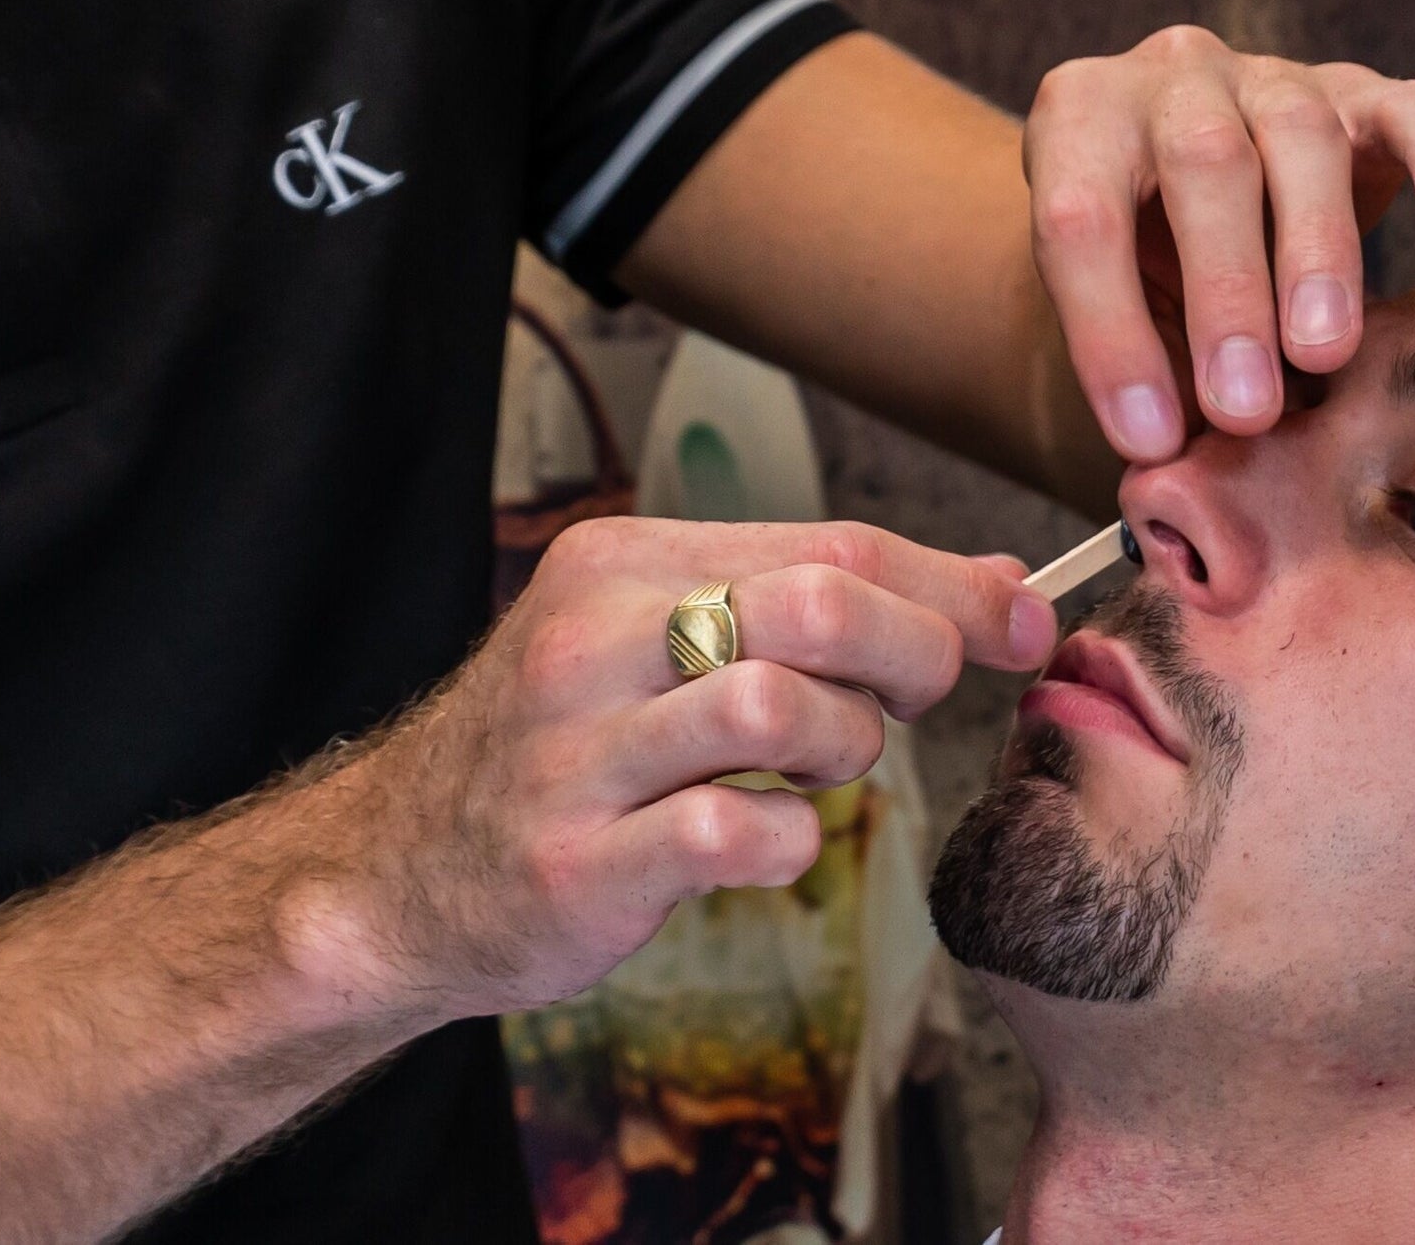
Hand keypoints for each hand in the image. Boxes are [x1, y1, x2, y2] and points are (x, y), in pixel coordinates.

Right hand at [321, 518, 1047, 1022]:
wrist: (394, 875)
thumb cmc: (560, 754)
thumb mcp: (657, 641)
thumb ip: (804, 606)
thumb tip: (992, 586)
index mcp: (622, 563)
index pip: (830, 540)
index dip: (951, 583)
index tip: (1020, 621)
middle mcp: (593, 640)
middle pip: (818, 601)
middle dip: (915, 651)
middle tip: (919, 701)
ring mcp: (580, 752)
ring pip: (780, 707)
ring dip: (844, 748)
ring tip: (816, 773)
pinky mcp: (579, 861)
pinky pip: (732, 835)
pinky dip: (786, 844)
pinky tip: (763, 843)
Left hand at [1023, 26, 1414, 456]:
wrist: (1188, 171)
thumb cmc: (1146, 250)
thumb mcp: (1117, 297)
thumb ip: (1141, 356)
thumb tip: (1173, 455)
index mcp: (1081, 118)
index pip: (1080, 218)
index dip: (1111, 334)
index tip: (1151, 439)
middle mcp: (1173, 78)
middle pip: (1202, 161)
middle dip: (1226, 293)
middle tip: (1248, 409)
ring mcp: (1269, 76)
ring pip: (1301, 134)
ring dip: (1317, 251)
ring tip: (1324, 355)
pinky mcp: (1361, 90)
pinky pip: (1409, 105)